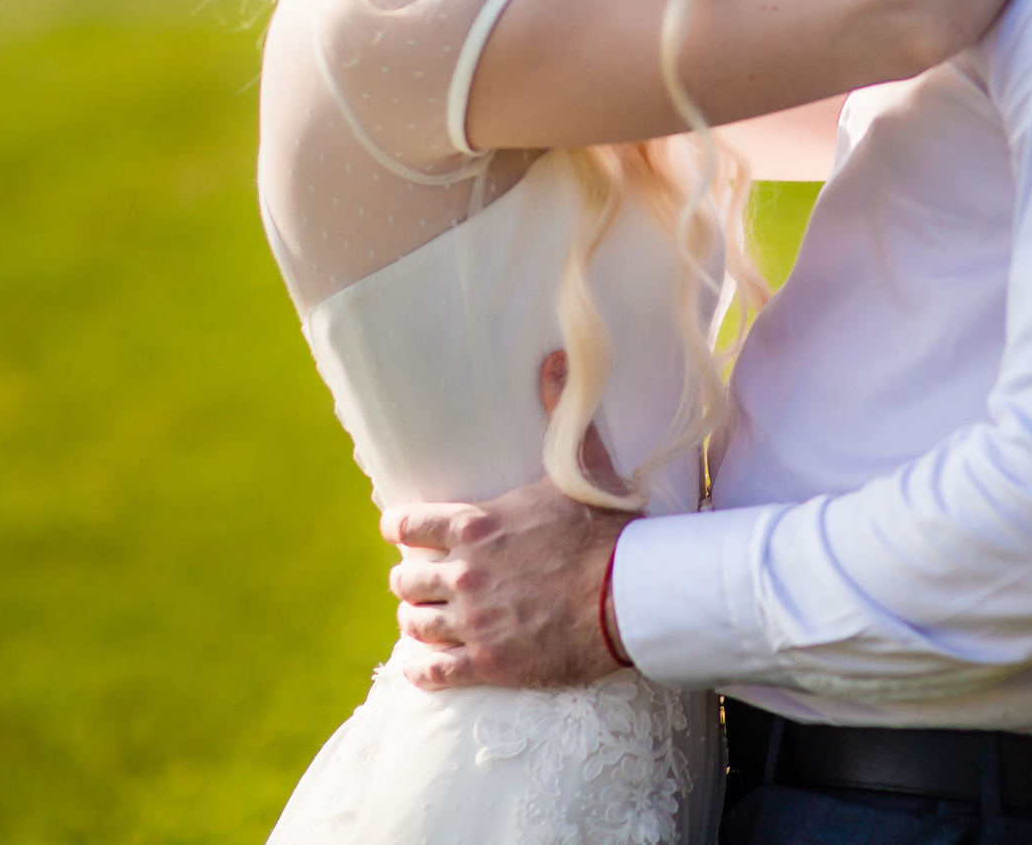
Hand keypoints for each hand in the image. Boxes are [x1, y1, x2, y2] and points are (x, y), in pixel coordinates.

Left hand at [381, 353, 634, 690]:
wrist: (631, 596)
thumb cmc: (608, 530)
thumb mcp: (583, 466)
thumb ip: (560, 414)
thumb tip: (555, 359)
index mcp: (477, 526)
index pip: (408, 526)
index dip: (400, 528)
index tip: (401, 530)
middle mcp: (464, 573)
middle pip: (406, 579)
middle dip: (411, 578)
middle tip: (423, 578)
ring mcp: (473, 621)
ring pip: (415, 623)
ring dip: (417, 619)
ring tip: (425, 618)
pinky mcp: (488, 662)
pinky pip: (433, 671)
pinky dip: (423, 667)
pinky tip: (425, 663)